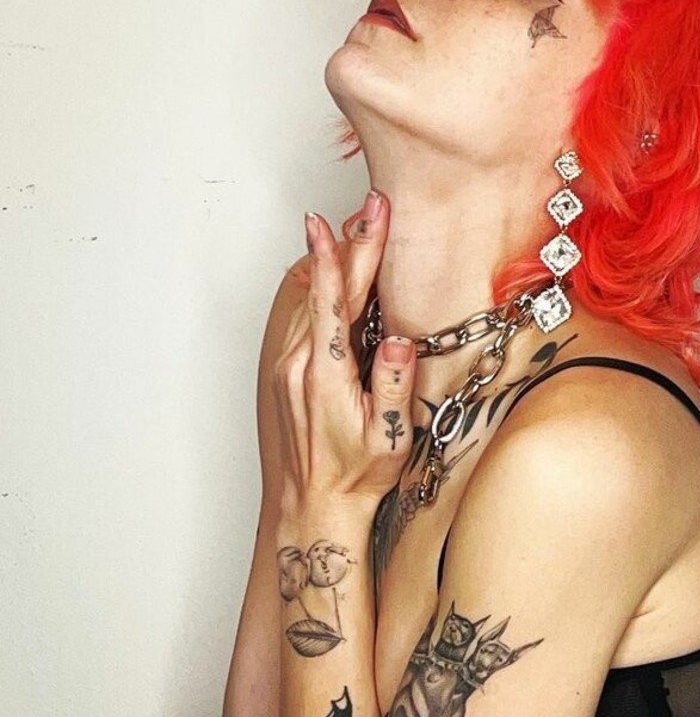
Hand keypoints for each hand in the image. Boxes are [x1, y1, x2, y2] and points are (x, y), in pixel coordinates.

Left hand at [273, 190, 414, 513]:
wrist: (312, 508)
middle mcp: (298, 364)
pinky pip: (303, 320)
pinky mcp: (284, 374)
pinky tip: (336, 282)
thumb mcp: (387, 438)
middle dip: (351, 245)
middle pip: (326, 289)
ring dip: (336, 266)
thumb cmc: (354, 478)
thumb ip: (392, 385)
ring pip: (312, 301)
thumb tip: (397, 340)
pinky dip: (322, 293)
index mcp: (325, 374)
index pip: (336, 298)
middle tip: (370, 208)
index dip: (346, 253)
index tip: (354, 216)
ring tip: (360, 232)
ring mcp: (286, 367)